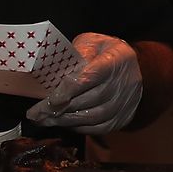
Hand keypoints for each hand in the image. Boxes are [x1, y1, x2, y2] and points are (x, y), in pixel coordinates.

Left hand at [27, 33, 141, 133]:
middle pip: (89, 100)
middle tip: (37, 114)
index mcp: (114, 60)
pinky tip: (66, 124)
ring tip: (47, 120)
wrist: (134, 65)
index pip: (88, 78)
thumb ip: (75, 55)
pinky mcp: (123, 117)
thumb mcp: (92, 43)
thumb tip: (54, 73)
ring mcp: (125, 102)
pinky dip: (80, 128)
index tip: (47, 101)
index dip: (66, 91)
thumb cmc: (105, 52)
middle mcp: (123, 83)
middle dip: (60, 109)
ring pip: (93, 117)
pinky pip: (100, 128)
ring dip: (67, 121)